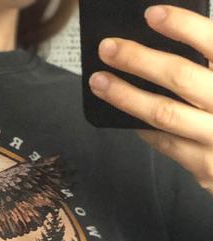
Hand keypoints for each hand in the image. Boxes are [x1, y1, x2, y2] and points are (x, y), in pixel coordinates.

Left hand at [88, 4, 212, 194]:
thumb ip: (208, 61)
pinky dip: (141, 125)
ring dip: (126, 96)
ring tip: (101, 81)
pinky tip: (123, 112)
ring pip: (163, 113)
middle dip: (139, 60)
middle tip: (109, 49)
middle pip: (180, 76)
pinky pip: (165, 142)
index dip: (182, 26)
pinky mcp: (204, 164)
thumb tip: (165, 37)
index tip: (152, 15)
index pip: (211, 41)